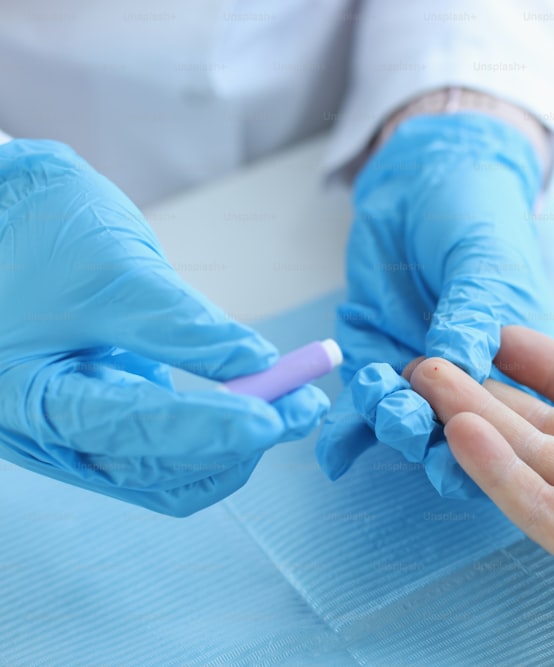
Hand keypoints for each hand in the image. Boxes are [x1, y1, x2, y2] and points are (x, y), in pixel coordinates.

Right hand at [0, 140, 328, 515]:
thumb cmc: (34, 229)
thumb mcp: (113, 273)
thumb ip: (184, 326)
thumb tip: (259, 362)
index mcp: (31, 401)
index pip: (137, 432)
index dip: (214, 428)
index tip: (278, 412)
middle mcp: (50, 433)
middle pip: (158, 473)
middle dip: (237, 445)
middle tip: (305, 406)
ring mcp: (78, 428)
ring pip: (168, 470)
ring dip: (235, 443)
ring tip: (294, 402)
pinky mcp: (103, 410)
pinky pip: (166, 444)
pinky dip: (215, 428)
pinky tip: (258, 399)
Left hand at [316, 112, 551, 497]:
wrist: (422, 179)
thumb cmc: (476, 211)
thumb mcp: (485, 258)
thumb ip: (473, 312)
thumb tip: (461, 364)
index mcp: (520, 364)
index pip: (511, 423)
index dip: (489, 445)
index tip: (462, 446)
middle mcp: (471, 380)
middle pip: (454, 434)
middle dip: (430, 436)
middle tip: (408, 420)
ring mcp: (420, 374)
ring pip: (405, 422)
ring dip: (389, 420)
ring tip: (378, 394)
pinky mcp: (375, 359)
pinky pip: (361, 406)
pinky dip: (346, 432)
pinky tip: (333, 452)